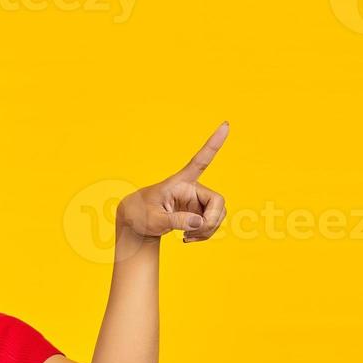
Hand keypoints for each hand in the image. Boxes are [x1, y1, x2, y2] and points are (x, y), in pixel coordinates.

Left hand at [116, 122, 228, 244]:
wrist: (137, 221)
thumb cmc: (141, 214)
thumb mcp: (154, 220)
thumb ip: (175, 220)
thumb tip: (200, 223)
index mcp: (180, 182)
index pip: (200, 161)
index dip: (214, 145)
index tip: (226, 125)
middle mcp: (193, 188)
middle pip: (218, 202)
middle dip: (212, 222)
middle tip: (195, 233)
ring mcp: (197, 201)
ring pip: (218, 215)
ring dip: (208, 231)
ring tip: (187, 237)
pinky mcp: (198, 212)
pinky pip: (212, 224)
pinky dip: (205, 234)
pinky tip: (188, 237)